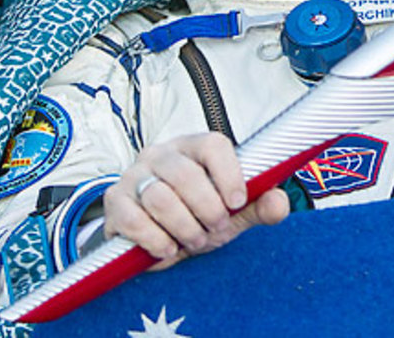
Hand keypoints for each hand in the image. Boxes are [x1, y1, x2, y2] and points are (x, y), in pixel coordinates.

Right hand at [103, 132, 288, 268]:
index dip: (228, 174)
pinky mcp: (116, 202)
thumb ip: (259, 206)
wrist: (158, 235)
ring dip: (184, 228)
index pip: (213, 145)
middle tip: (216, 228)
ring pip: (160, 199)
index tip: (237, 203)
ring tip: (195, 240)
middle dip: (207, 210)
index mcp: (194, 146)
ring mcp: (134, 175)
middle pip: (185, 175)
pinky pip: (135, 221)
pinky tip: (169, 248)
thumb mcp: (234, 212)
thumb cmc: (199, 212)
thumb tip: (278, 204)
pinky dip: (157, 240)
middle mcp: (161, 154)